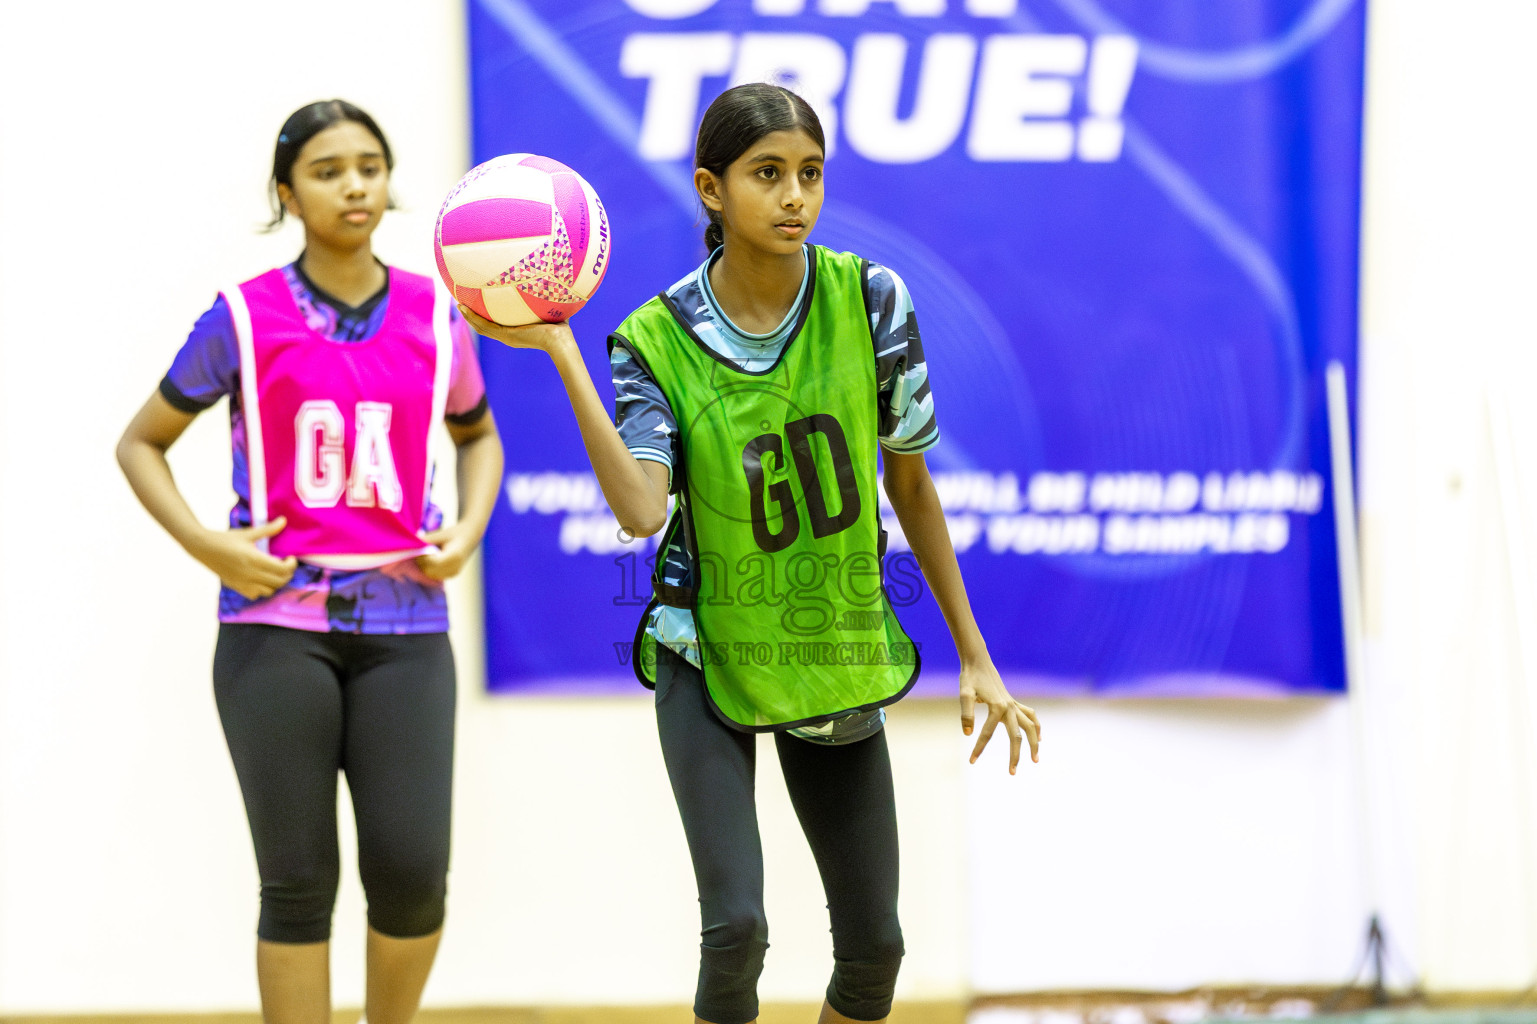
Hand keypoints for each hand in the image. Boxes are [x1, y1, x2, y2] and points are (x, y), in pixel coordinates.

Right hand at [192, 517, 297, 599]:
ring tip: (274, 572)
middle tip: (286, 565)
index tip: (290, 558)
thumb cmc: (225, 539)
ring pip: (269, 591)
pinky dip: (262, 590)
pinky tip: (261, 579)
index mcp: (255, 559)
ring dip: (276, 583)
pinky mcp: (236, 587)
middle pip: (279, 581)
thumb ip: (267, 529)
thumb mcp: (247, 533)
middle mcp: (250, 574)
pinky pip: (255, 595)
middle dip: (287, 574)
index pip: (283, 569)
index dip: (292, 565)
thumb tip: (284, 520)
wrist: (202, 547)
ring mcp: (243, 582)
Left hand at [415, 522, 477, 580]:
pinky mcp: (453, 575)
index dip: (422, 556)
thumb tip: (411, 543)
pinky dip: (431, 569)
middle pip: (430, 570)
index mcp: (454, 556)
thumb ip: (426, 540)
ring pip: (431, 575)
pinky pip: (436, 576)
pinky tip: (432, 560)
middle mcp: (455, 567)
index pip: (431, 561)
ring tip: (427, 555)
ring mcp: (454, 573)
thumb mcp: (440, 534)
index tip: (420, 548)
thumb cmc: (454, 533)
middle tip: (421, 552)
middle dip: (422, 562)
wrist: (470, 537)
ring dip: (425, 566)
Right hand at [458, 304, 575, 355]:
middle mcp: (509, 336)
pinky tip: (464, 308)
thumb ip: (544, 298)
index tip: (479, 306)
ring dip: (469, 316)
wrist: (560, 340)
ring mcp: (506, 337)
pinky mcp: (505, 335)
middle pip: (485, 326)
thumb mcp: (549, 309)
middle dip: (473, 316)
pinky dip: (473, 318)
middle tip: (463, 305)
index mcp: (517, 332)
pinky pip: (484, 326)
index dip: (486, 316)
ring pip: (481, 327)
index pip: (498, 325)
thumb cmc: (560, 327)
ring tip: (459, 305)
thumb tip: (547, 281)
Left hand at [960, 657, 1040, 774]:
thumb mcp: (964, 693)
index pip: (987, 734)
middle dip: (1015, 755)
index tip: (971, 761)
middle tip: (1012, 773)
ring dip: (1034, 743)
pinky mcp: (1013, 703)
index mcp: (997, 707)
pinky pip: (1030, 716)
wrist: (978, 662)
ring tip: (1035, 760)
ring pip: (1031, 726)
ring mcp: (1013, 705)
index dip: (978, 748)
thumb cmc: (970, 677)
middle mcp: (1009, 707)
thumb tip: (967, 734)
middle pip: (1017, 736)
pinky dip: (1036, 726)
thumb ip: (966, 713)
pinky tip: (1039, 737)